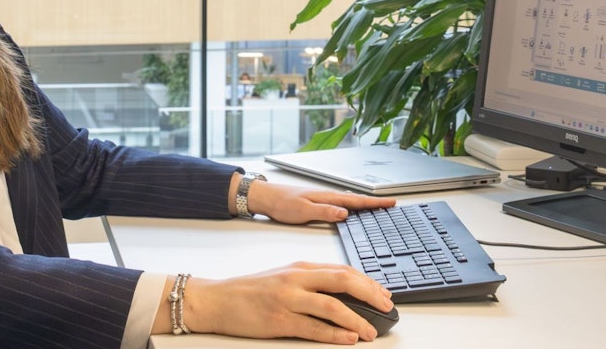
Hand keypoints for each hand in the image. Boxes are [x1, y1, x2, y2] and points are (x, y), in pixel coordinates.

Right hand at [183, 262, 393, 343]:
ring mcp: (288, 299)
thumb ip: (311, 280)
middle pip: (343, 281)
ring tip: (371, 331)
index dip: (367, 282)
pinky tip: (348, 338)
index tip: (383, 293)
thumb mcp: (284, 276)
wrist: (218, 299)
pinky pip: (314, 328)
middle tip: (387, 307)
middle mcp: (296, 279)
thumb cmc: (251, 289)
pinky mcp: (280, 321)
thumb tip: (343, 293)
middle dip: (370, 295)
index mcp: (300, 267)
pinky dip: (335, 334)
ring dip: (357, 320)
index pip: (342, 269)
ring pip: (332, 306)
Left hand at [243, 177, 395, 223]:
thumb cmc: (281, 203)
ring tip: (378, 208)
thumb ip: (325, 212)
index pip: (356, 200)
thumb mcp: (303, 210)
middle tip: (391, 205)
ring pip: (349, 202)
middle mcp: (327, 196)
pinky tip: (352, 210)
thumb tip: (345, 213)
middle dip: (375, 202)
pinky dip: (351, 207)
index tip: (390, 203)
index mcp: (327, 197)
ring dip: (364, 204)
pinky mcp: (317, 203)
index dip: (375, 202)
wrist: (265, 197)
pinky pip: (340, 204)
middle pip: (357, 200)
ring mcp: (323, 199)